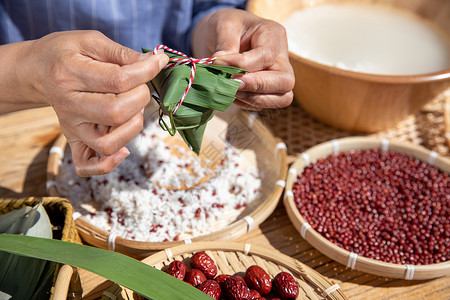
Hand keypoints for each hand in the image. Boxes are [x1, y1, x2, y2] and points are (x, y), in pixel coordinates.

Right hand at [18, 31, 167, 175]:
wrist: (39, 70)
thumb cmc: (68, 54)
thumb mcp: (90, 41)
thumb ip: (122, 52)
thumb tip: (155, 62)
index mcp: (70, 74)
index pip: (118, 80)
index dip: (146, 71)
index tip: (158, 62)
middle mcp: (68, 105)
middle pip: (116, 112)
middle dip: (141, 98)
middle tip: (141, 87)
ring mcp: (71, 127)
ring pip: (107, 143)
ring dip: (132, 128)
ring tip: (133, 111)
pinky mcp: (73, 141)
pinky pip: (86, 166)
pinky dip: (108, 164)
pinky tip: (123, 150)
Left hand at [192, 8, 293, 109]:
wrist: (223, 36)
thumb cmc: (227, 26)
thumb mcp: (223, 26)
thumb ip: (224, 45)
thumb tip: (219, 66)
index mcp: (274, 35)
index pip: (267, 56)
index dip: (243, 64)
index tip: (218, 63)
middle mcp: (281, 58)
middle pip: (285, 81)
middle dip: (256, 86)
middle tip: (231, 83)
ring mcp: (277, 77)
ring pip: (281, 98)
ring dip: (253, 99)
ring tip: (229, 90)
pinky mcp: (268, 91)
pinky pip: (264, 105)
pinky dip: (246, 103)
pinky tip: (230, 93)